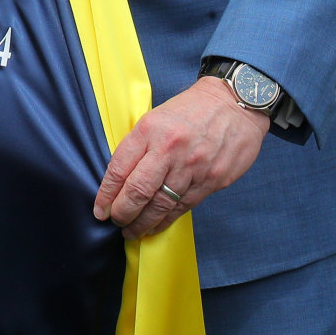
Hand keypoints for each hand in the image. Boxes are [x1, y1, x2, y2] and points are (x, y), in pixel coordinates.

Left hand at [93, 77, 269, 238]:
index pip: (120, 168)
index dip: (106, 194)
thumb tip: (121, 179)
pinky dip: (166, 220)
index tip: (100, 209)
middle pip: (138, 191)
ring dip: (143, 223)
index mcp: (150, 129)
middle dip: (122, 212)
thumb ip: (140, 145)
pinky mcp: (211, 180)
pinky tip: (156, 226)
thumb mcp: (157, 117)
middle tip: (114, 221)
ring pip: (160, 204)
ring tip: (132, 231)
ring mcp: (192, 167)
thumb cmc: (192, 109)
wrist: (235, 103)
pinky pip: (183, 207)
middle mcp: (170, 149)